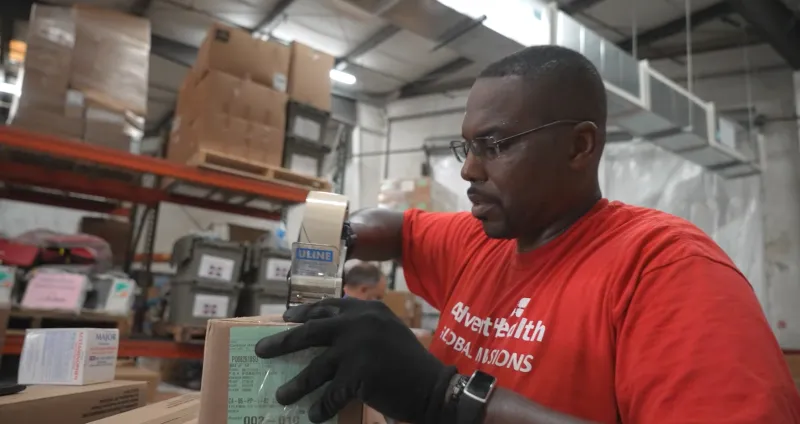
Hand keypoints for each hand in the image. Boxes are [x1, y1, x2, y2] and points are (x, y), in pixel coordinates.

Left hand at [254, 298, 456, 423]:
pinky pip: (331, 394)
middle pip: (311, 331)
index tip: (285, 319)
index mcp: (367, 309)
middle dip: (282, 341)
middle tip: (261, 350)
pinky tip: (314, 415)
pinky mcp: (359, 373)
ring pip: (315, 368)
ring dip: (296, 384)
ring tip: (281, 396)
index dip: (304, 312)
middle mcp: (360, 322)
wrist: (433, 386)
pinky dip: (320, 407)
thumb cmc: (409, 363)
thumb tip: (325, 342)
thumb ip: (361, 327)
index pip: (328, 306)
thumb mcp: (387, 331)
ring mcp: (358, 347)